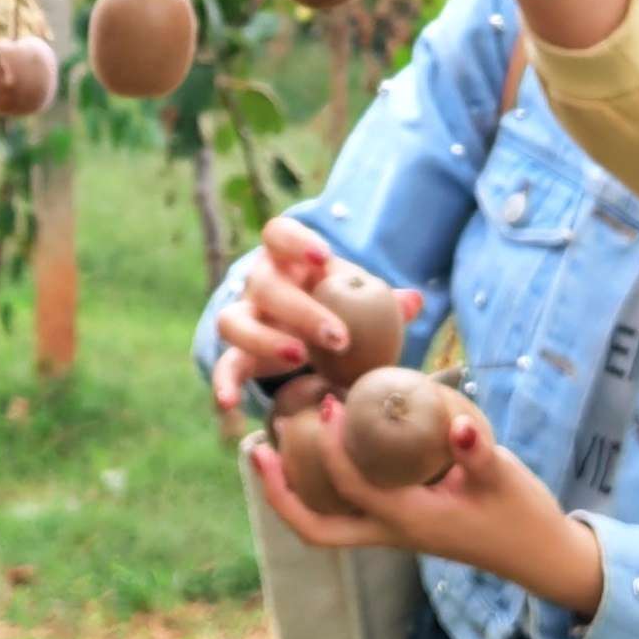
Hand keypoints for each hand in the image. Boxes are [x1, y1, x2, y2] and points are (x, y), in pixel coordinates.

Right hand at [209, 219, 422, 413]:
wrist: (311, 337)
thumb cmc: (340, 308)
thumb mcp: (359, 299)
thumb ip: (383, 300)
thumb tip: (415, 300)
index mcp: (288, 259)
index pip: (279, 234)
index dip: (296, 242)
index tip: (324, 258)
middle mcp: (259, 284)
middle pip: (265, 285)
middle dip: (301, 310)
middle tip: (337, 338)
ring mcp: (245, 318)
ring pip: (233, 321)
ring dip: (265, 340)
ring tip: (300, 359)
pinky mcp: (238, 355)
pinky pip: (225, 366)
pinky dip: (224, 384)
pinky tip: (229, 405)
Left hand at [244, 385, 605, 614]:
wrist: (537, 556)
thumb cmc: (520, 514)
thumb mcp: (503, 476)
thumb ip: (477, 451)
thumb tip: (458, 424)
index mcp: (409, 521)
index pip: (351, 485)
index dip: (331, 445)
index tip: (327, 400)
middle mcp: (391, 533)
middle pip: (315, 528)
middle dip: (279, 493)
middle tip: (256, 449)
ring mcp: (393, 534)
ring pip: (324, 526)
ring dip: (291, 494)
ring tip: (269, 449)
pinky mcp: (400, 526)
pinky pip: (344, 514)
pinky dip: (321, 489)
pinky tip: (322, 451)